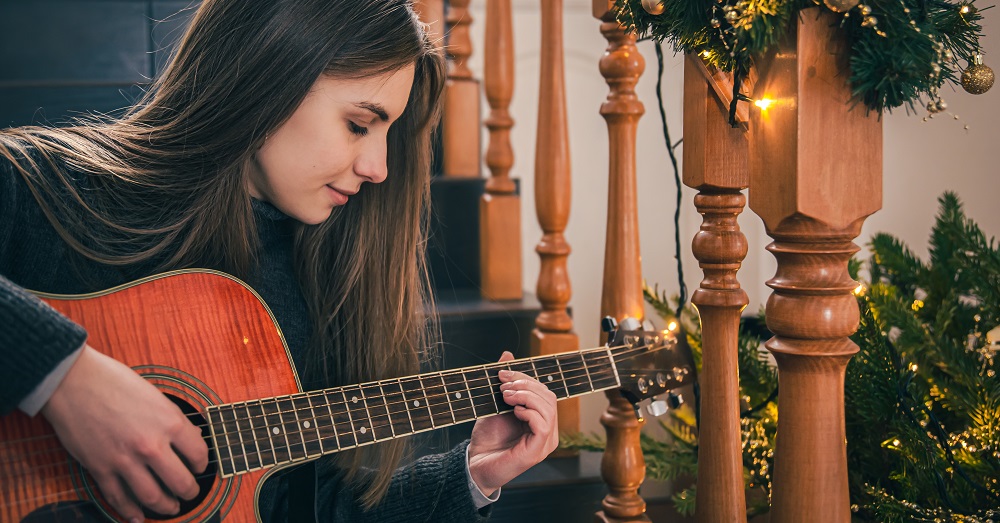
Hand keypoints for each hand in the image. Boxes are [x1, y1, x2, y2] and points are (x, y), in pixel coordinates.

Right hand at [41, 346, 208, 521]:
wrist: (72, 382)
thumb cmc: (113, 381)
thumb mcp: (155, 395)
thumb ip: (172, 419)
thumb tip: (189, 438)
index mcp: (169, 422)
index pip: (199, 454)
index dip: (202, 464)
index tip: (199, 467)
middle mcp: (151, 444)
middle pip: (180, 482)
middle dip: (189, 492)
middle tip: (190, 493)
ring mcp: (124, 460)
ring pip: (152, 496)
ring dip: (165, 507)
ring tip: (171, 508)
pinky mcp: (100, 468)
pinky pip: (119, 498)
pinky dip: (130, 511)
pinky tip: (138, 515)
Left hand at [467, 351, 558, 496]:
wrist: (475, 463)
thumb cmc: (487, 437)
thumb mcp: (495, 403)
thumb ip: (504, 381)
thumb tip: (508, 354)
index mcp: (542, 419)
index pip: (544, 391)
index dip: (525, 378)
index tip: (502, 373)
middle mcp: (548, 431)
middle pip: (549, 396)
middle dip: (525, 385)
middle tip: (503, 386)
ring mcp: (545, 442)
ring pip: (548, 408)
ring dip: (525, 396)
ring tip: (505, 396)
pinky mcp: (537, 451)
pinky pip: (542, 425)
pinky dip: (528, 412)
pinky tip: (513, 411)